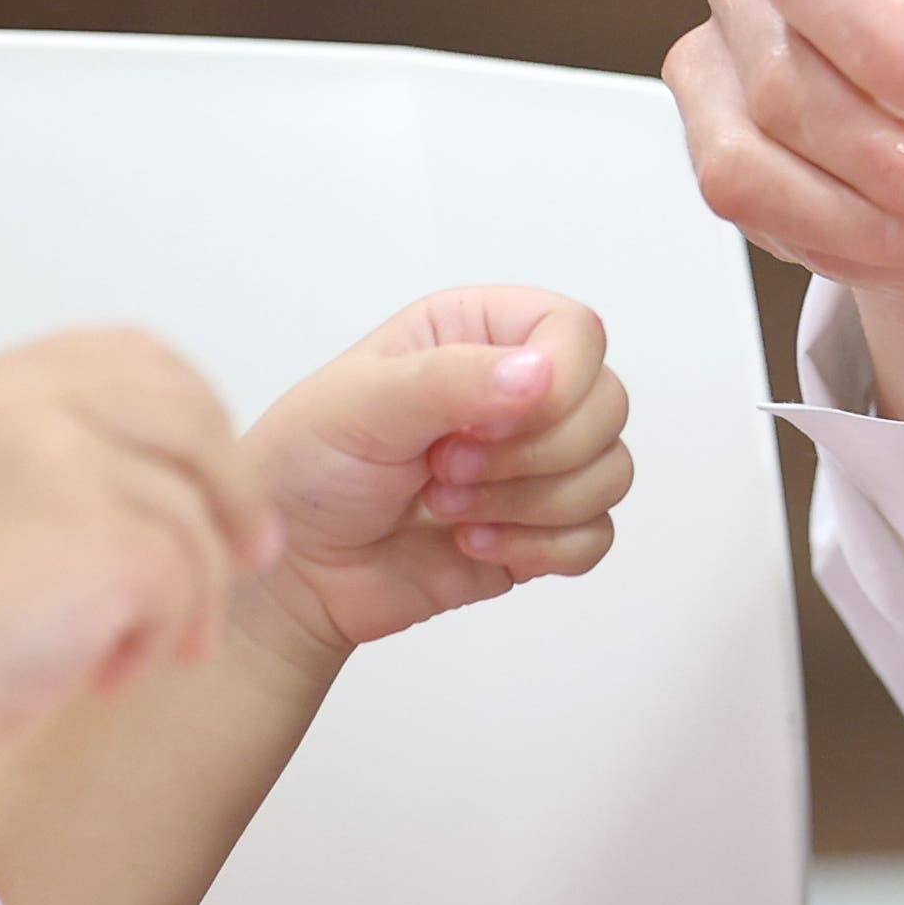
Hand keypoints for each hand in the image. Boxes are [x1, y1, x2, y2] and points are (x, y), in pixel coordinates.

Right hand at [0, 326, 279, 759]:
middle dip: (235, 492)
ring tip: (141, 652)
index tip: (215, 477)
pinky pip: (183, 581)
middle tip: (252, 555)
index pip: (137, 355)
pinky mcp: (95, 534)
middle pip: (191, 416)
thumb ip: (63, 454)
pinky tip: (103, 675)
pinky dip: (162, 637)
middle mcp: (26, 401)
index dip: (196, 412)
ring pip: (193, 516)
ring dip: (190, 598)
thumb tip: (192, 469)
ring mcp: (61, 461)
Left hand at [243, 286, 636, 655]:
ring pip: (610, 472)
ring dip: (530, 505)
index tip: (488, 423)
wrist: (293, 572)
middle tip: (446, 470)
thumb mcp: (360, 404)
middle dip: (533, 454)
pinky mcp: (541, 527)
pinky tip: (474, 545)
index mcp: (477, 332)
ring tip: (449, 511)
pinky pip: (596, 535)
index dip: (557, 382)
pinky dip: (541, 549)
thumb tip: (539, 374)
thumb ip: (450, 380)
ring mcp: (535, 462)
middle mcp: (517, 390)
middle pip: (607, 405)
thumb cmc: (306, 469)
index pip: (577, 333)